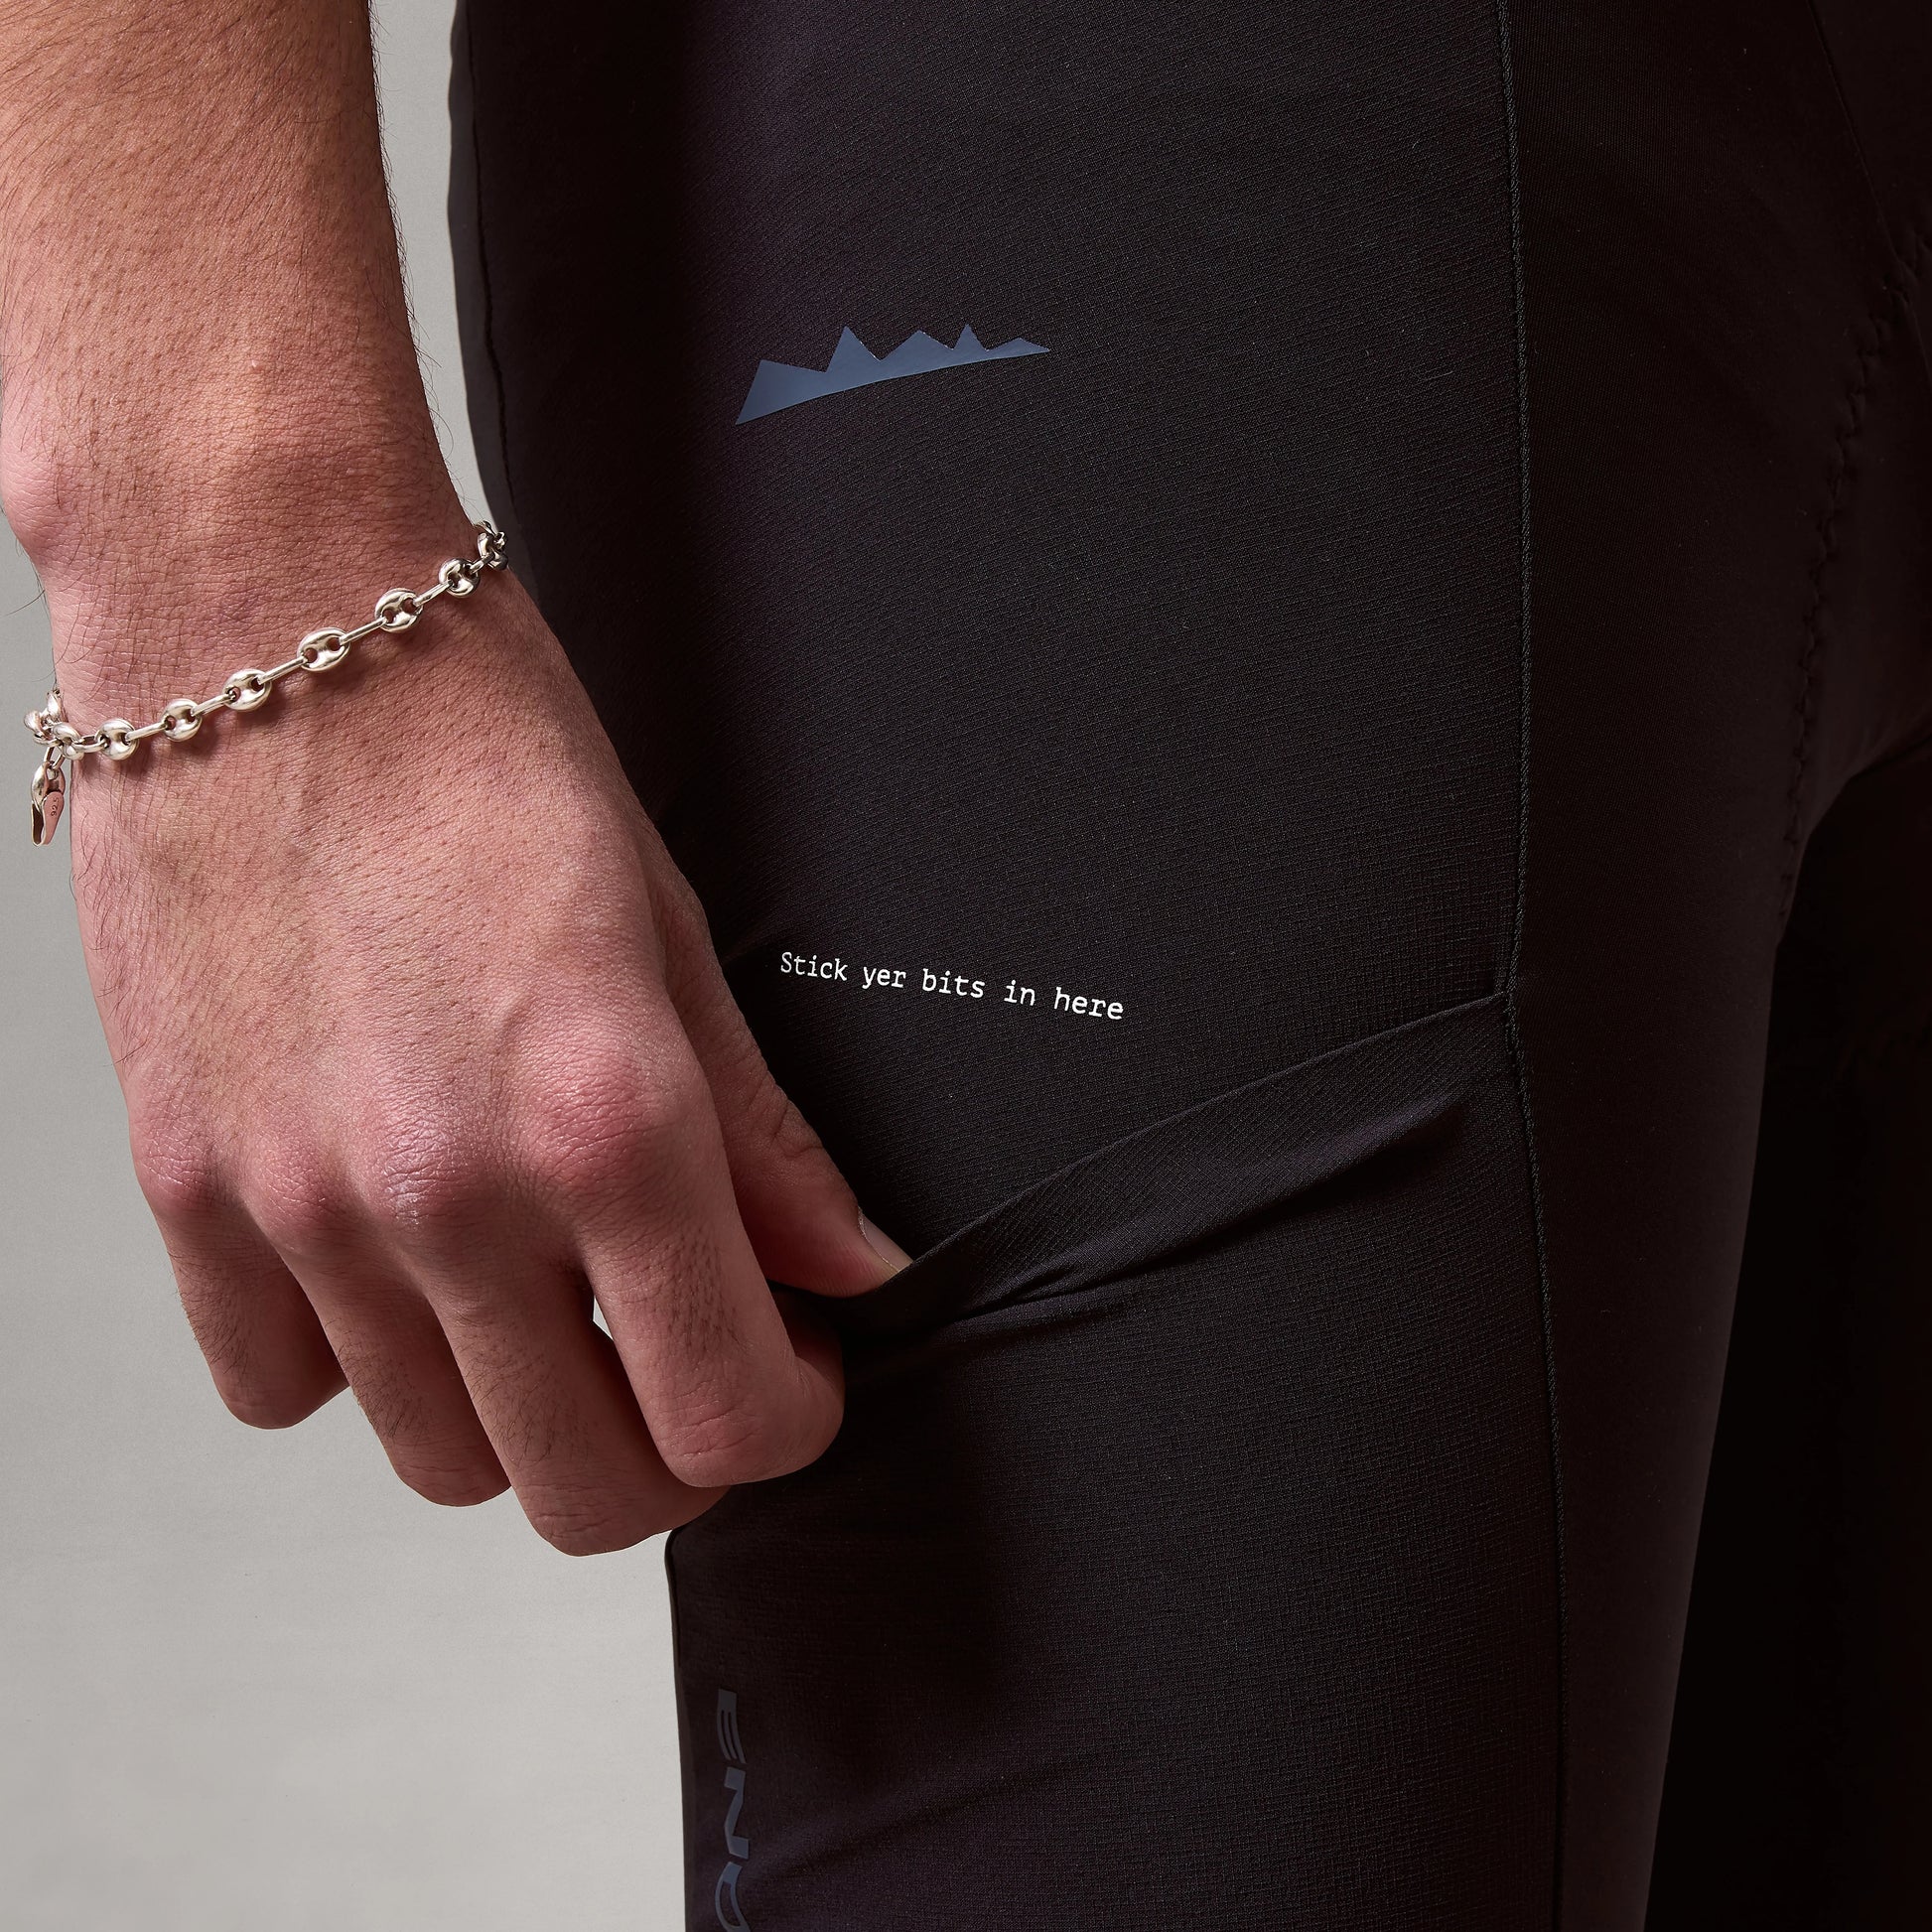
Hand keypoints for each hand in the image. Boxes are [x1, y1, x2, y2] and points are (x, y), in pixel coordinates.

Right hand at [60, 545, 905, 1551]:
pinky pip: (280, 1387)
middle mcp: (446, 1193)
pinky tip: (405, 1266)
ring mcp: (301, 1204)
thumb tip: (849, 1266)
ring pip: (438, 1459)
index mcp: (604, 1120)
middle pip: (586, 1487)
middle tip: (685, 1354)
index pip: (727, 1415)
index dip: (791, 1419)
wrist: (265, 621)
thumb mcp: (668, 929)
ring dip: (522, 1413)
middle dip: (670, 1451)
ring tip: (548, 1295)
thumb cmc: (481, 743)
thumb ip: (760, 1135)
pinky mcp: (186, 1186)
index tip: (797, 1370)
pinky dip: (360, 1365)